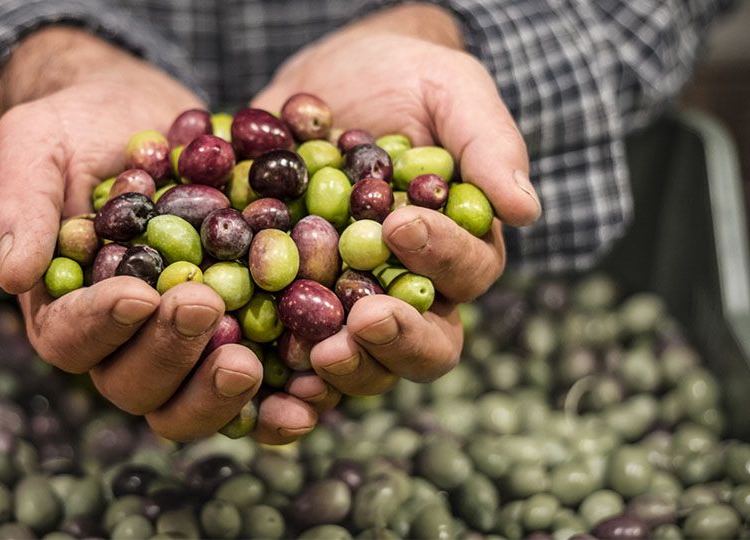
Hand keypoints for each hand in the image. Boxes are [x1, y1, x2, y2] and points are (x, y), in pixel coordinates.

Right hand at [0, 27, 318, 442]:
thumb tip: (11, 273)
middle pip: (133, 383)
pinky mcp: (236, 336)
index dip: (102, 324)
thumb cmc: (78, 129)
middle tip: (205, 307)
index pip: (70, 338)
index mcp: (65, 308)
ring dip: (219, 391)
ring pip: (189, 400)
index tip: (138, 293)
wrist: (143, 117)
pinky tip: (308, 396)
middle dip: (169, 352)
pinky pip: (253, 388)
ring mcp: (179, 346)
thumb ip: (20, 205)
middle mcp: (120, 343)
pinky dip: (276, 403)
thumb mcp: (36, 146)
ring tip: (252, 361)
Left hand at [253, 5, 541, 394]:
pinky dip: (284, 378)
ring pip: (365, 364)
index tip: (400, 226)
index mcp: (458, 248)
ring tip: (316, 352)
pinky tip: (265, 376)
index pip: (467, 274)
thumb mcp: (448, 89)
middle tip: (362, 322)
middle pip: (427, 345)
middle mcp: (410, 289)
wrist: (323, 81)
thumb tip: (525, 210)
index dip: (440, 257)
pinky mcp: (292, 306)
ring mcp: (350, 305)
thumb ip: (488, 143)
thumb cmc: (401, 78)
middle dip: (398, 340)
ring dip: (346, 368)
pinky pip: (294, 357)